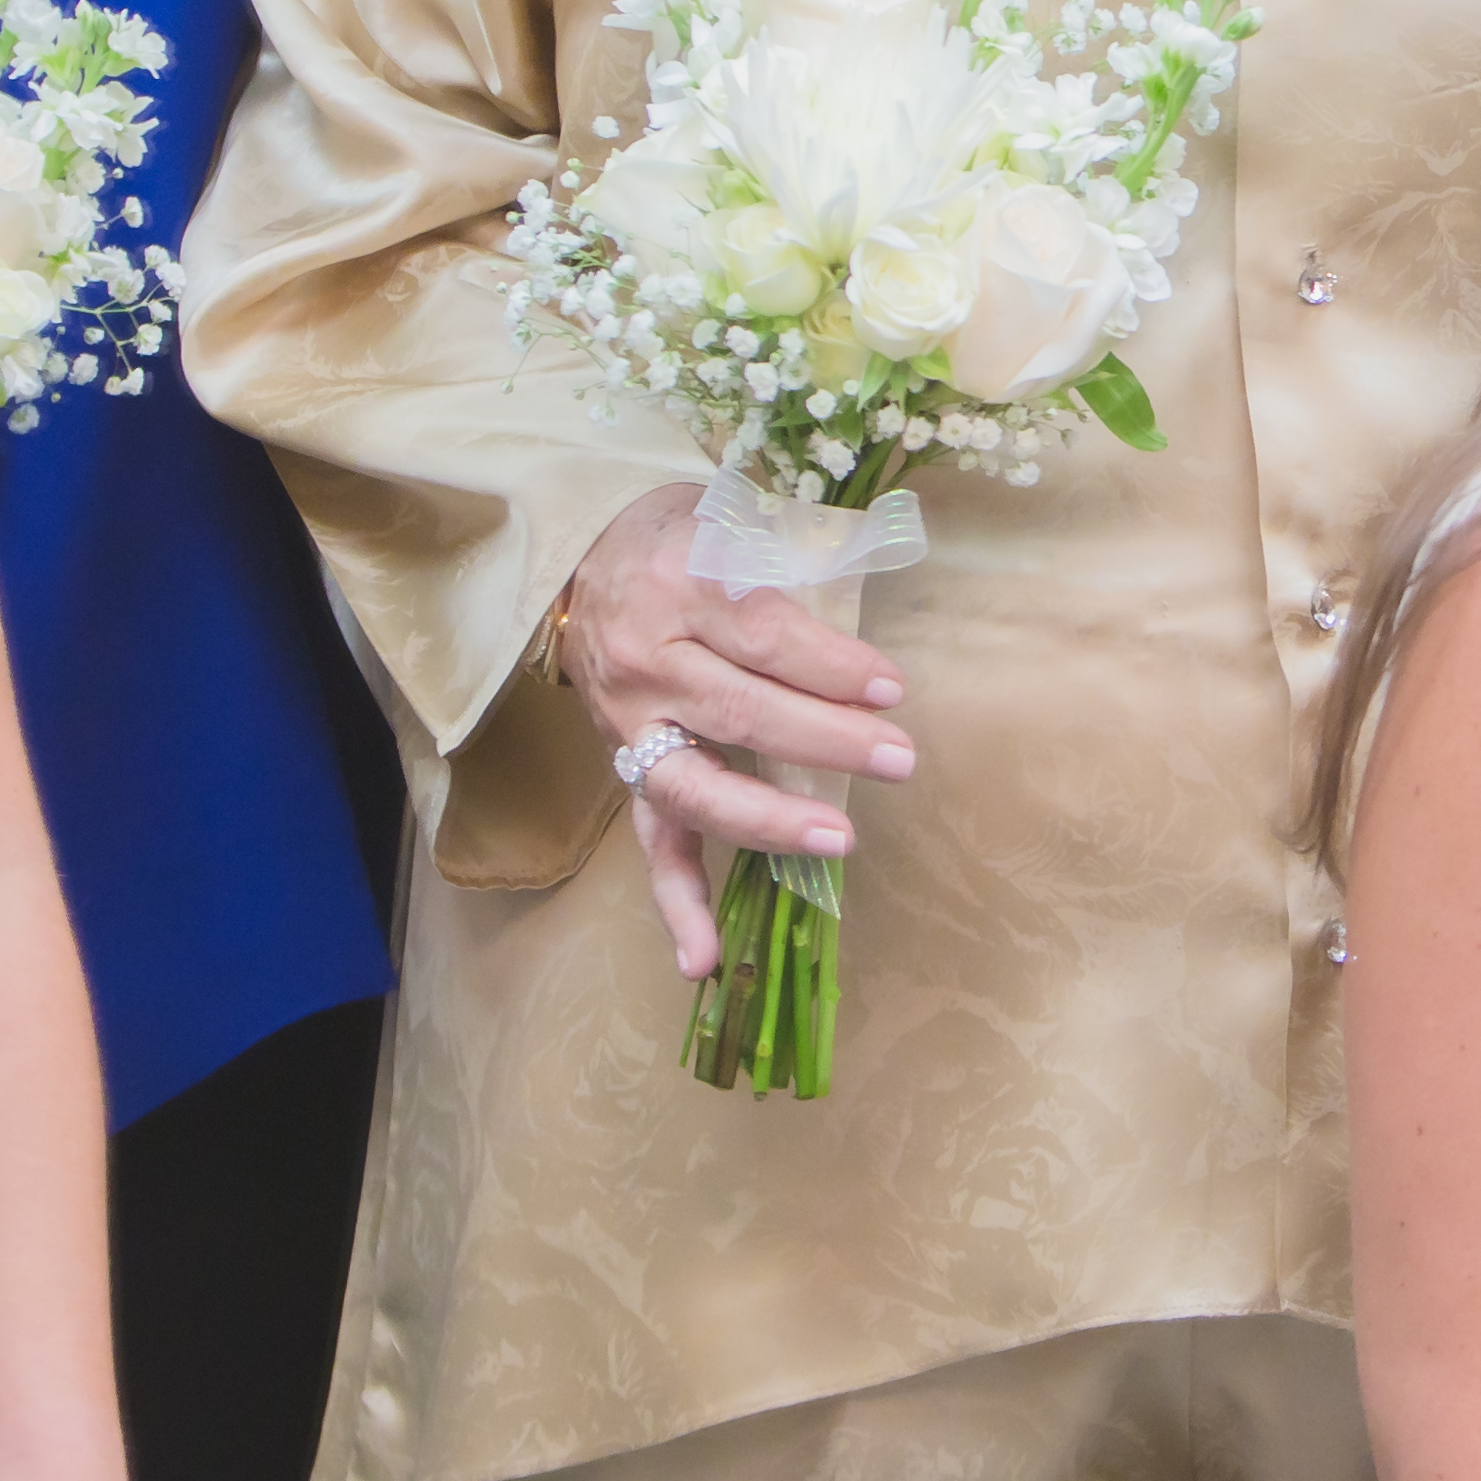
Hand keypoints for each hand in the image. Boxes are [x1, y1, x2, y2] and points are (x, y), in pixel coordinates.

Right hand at [555, 483, 914, 980]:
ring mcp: (631, 726)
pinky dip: (677, 905)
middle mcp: (647, 660)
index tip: (891, 686)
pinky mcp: (628, 773)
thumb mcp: (730, 519)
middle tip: (899, 758)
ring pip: (698, 784)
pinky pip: (653, 845)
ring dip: (771, 821)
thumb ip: (791, 562)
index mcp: (678, 585)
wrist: (581, 555)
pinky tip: (704, 961)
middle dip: (826, 738)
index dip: (828, 664)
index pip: (762, 634)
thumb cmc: (678, 537)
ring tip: (839, 842)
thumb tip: (867, 622)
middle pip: (740, 708)